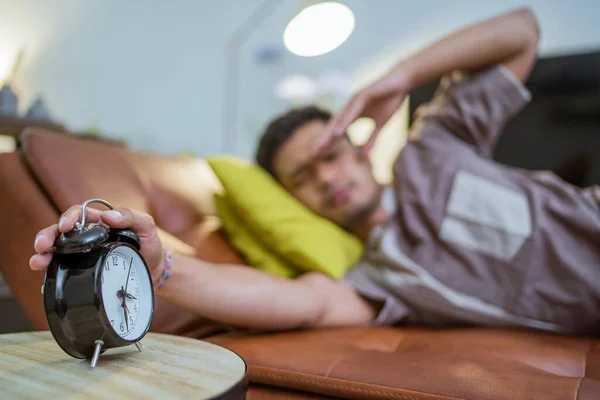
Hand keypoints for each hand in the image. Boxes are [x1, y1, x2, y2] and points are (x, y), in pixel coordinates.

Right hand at [30, 206, 164, 280]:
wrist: (155, 271)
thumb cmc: (150, 245)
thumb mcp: (147, 227)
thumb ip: (132, 217)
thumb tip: (109, 216)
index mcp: (100, 222)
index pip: (78, 214)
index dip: (68, 218)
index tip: (65, 227)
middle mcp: (88, 236)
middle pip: (61, 232)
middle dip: (47, 236)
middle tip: (41, 247)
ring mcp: (84, 254)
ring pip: (58, 251)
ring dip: (44, 255)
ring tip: (36, 263)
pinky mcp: (85, 271)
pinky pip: (65, 272)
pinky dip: (54, 277)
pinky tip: (46, 283)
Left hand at [314, 68, 408, 155]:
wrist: (402, 81)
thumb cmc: (390, 100)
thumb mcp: (381, 125)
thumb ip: (372, 139)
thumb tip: (365, 156)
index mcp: (354, 113)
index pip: (338, 130)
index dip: (330, 141)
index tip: (321, 154)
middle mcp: (351, 106)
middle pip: (335, 124)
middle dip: (325, 138)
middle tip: (316, 151)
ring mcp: (356, 99)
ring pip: (341, 117)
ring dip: (332, 130)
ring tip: (323, 143)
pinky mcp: (364, 93)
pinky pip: (353, 109)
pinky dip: (346, 119)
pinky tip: (340, 129)